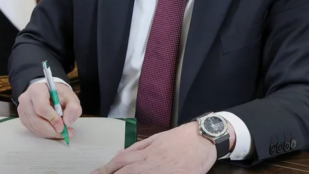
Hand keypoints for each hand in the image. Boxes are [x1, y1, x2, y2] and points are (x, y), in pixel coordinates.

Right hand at [17, 81, 81, 139]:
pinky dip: (45, 133)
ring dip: (50, 133)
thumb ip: (73, 108)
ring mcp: (22, 110)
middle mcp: (26, 99)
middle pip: (36, 120)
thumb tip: (67, 122)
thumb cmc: (58, 94)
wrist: (47, 92)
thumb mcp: (70, 97)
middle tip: (66, 133)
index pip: (41, 107)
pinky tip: (53, 130)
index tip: (63, 126)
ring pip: (35, 127)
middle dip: (52, 130)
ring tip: (62, 132)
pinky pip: (33, 130)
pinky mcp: (23, 118)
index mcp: (37, 90)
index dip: (52, 119)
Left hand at [93, 122, 219, 173]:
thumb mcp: (155, 139)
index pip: (118, 162)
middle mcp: (150, 162)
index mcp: (144, 151)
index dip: (105, 170)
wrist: (202, 139)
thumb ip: (136, 148)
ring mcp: (161, 172)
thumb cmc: (179, 139)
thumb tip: (119, 155)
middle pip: (125, 172)